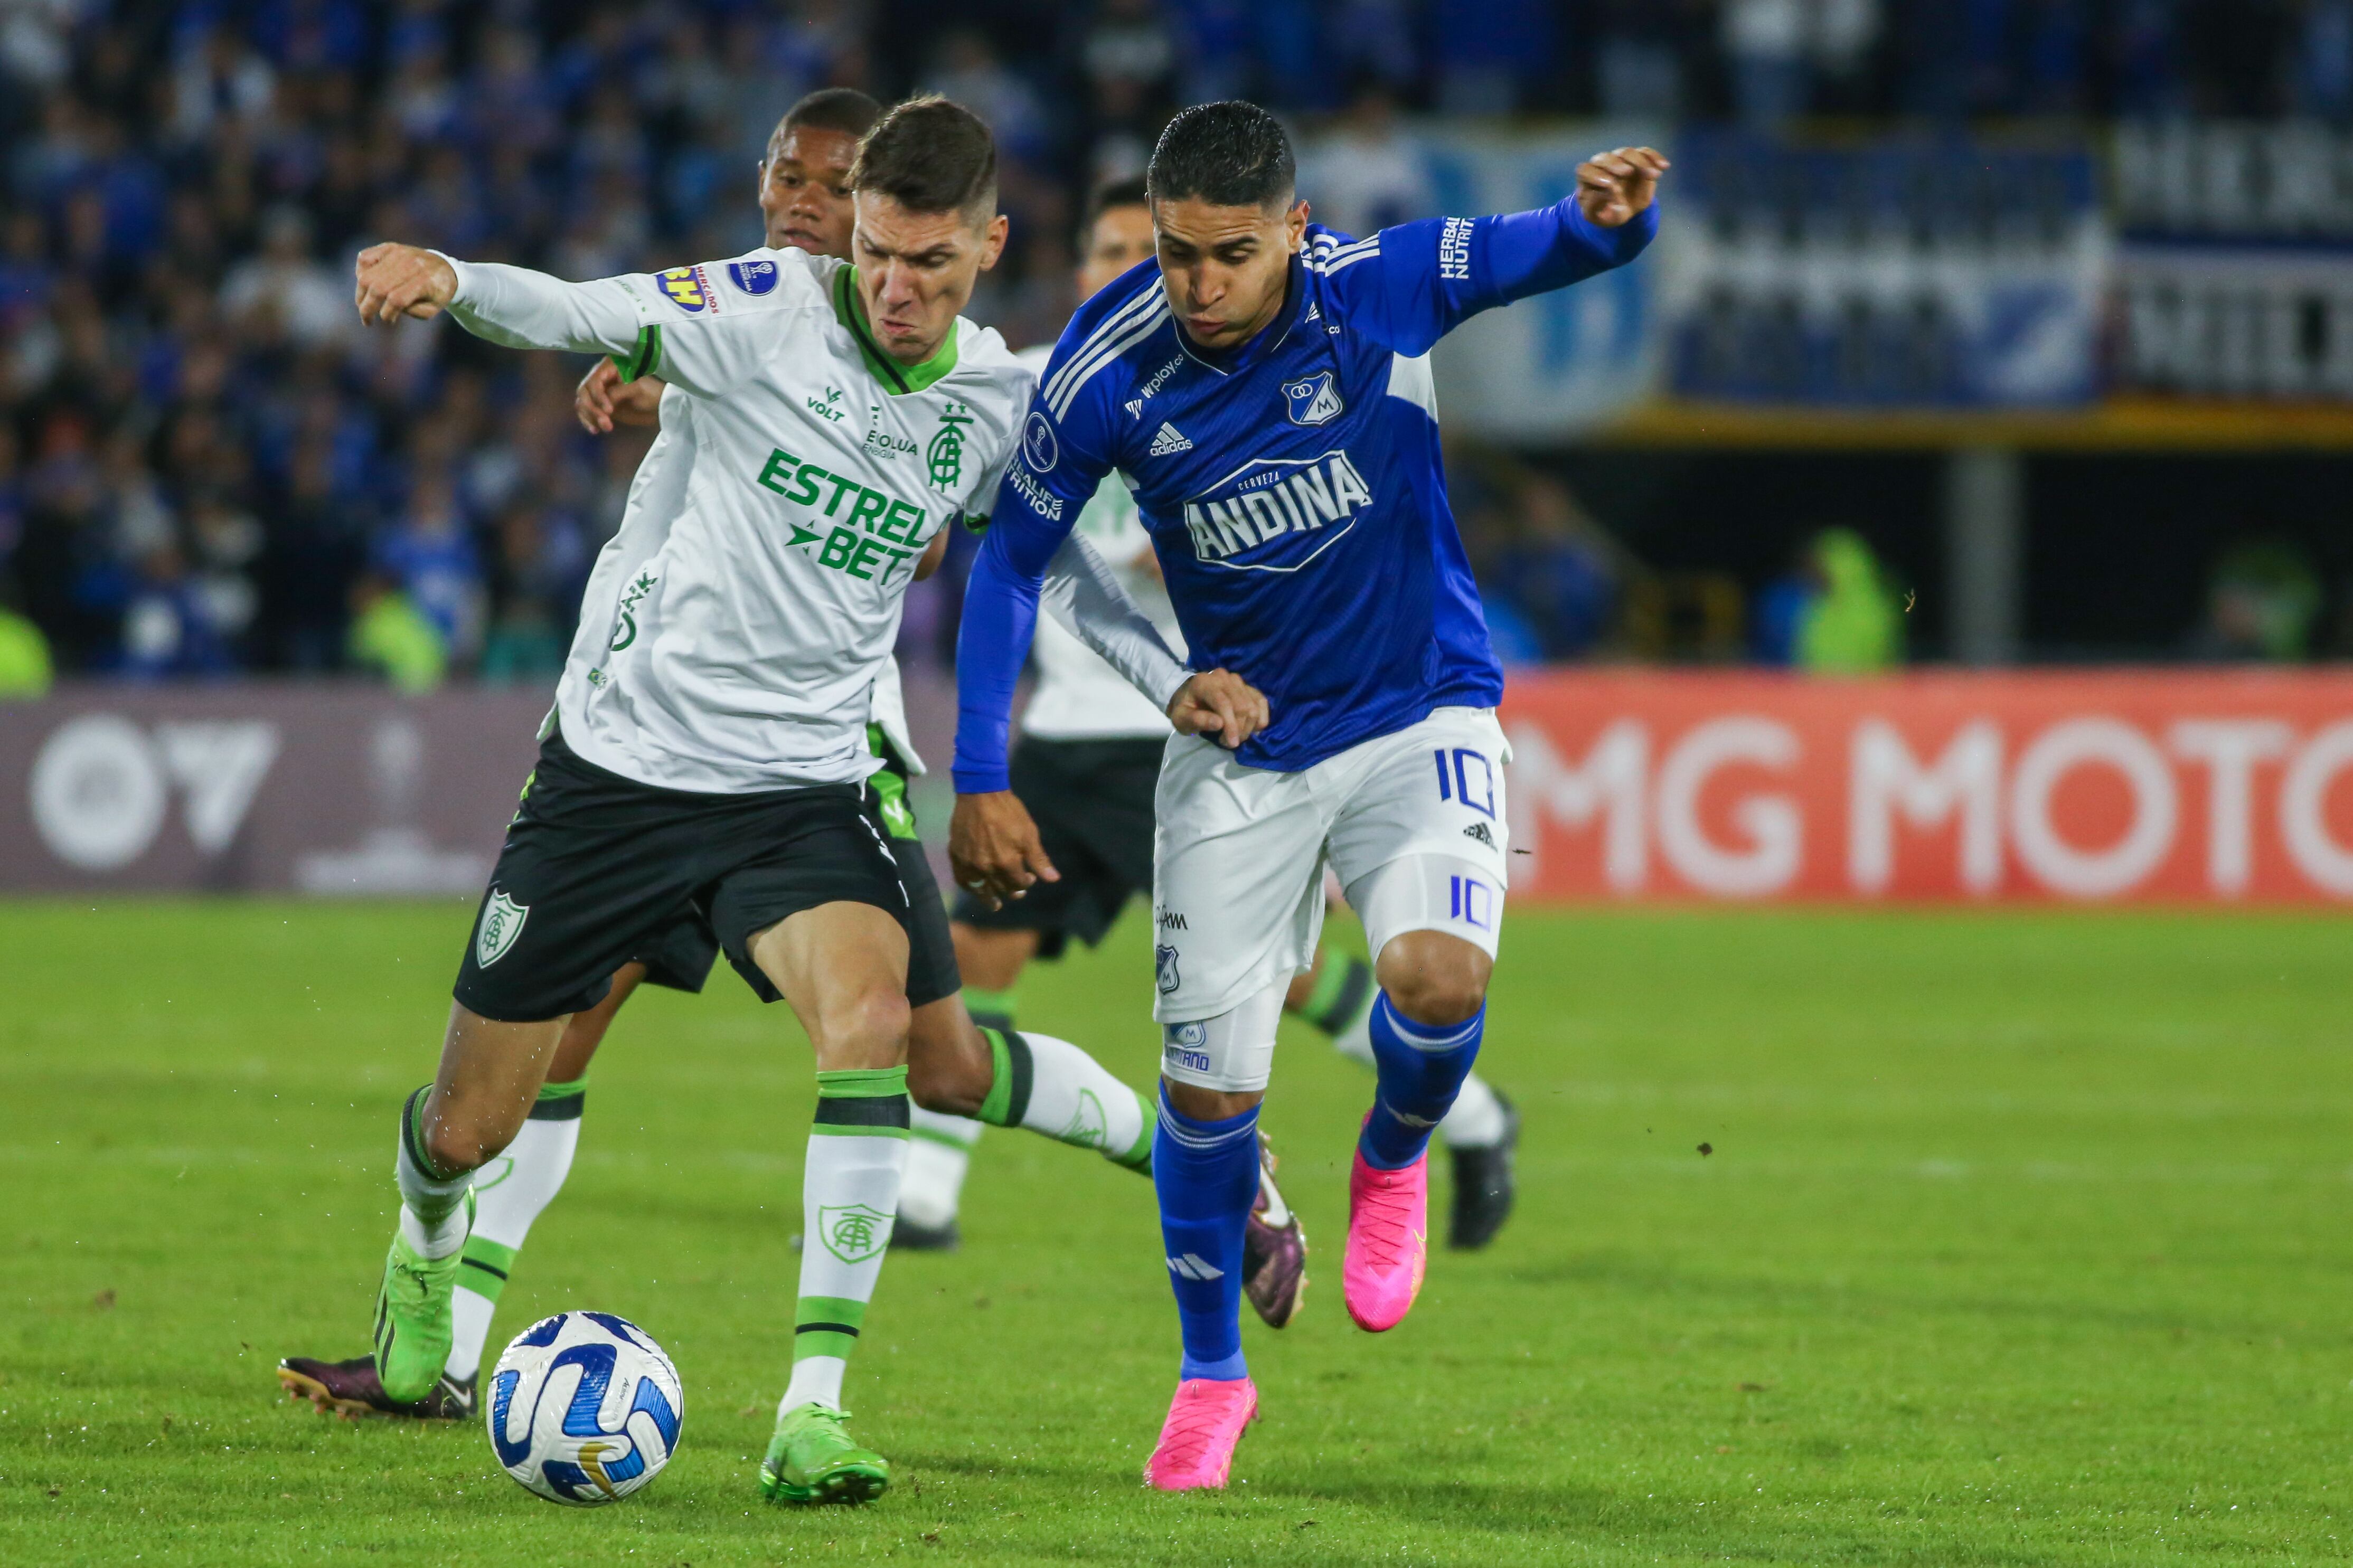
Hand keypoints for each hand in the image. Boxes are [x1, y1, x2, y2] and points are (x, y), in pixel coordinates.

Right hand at [353, 243, 457, 325]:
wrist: (445, 267)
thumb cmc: (438, 292)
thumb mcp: (432, 309)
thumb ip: (413, 312)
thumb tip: (388, 308)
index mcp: (424, 281)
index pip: (396, 300)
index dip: (387, 314)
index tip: (388, 321)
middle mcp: (409, 265)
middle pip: (378, 288)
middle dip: (367, 308)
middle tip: (367, 320)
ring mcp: (397, 253)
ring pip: (367, 275)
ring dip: (360, 294)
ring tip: (364, 305)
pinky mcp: (389, 247)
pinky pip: (363, 258)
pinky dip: (359, 273)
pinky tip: (365, 285)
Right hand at [575, 361, 664, 433]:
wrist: (659, 406)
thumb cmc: (651, 393)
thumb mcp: (636, 389)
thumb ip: (617, 393)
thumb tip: (601, 404)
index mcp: (609, 369)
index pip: (594, 381)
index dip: (598, 396)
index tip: (609, 411)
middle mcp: (600, 378)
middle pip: (584, 392)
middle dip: (592, 409)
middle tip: (606, 422)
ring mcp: (599, 393)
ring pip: (582, 403)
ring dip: (590, 416)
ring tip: (607, 427)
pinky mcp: (599, 406)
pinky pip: (586, 412)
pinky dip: (588, 420)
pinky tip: (595, 430)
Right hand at [949, 791, 1057, 909]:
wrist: (980, 792)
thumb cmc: (1009, 812)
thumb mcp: (1029, 834)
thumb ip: (1039, 859)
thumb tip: (1054, 879)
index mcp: (1007, 863)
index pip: (1018, 884)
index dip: (1026, 883)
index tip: (1030, 878)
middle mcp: (986, 867)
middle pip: (1000, 888)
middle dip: (1011, 891)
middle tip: (1017, 892)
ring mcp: (969, 863)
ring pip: (980, 889)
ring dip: (989, 898)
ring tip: (995, 904)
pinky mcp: (956, 856)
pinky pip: (962, 879)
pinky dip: (970, 887)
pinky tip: (976, 889)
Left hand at [1167, 668, 1268, 750]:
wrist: (1189, 695)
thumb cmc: (1184, 709)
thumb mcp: (1181, 719)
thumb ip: (1197, 720)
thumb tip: (1219, 723)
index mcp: (1204, 683)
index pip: (1224, 703)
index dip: (1231, 725)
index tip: (1232, 744)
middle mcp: (1223, 677)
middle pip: (1242, 706)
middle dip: (1240, 729)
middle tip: (1230, 743)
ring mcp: (1237, 680)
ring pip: (1253, 705)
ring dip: (1249, 726)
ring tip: (1236, 737)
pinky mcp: (1247, 686)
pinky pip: (1261, 701)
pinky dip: (1260, 718)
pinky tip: (1253, 730)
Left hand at [1575, 146, 1669, 228]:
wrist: (1622, 210)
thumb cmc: (1605, 213)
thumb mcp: (1597, 217)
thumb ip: (1593, 207)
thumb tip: (1601, 193)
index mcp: (1587, 178)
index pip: (1585, 170)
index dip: (1595, 176)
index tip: (1609, 185)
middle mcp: (1601, 165)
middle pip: (1606, 158)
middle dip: (1616, 164)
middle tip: (1628, 172)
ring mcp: (1619, 159)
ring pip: (1626, 152)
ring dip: (1640, 162)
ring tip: (1655, 175)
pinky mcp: (1636, 158)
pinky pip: (1644, 152)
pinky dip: (1654, 158)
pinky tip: (1664, 166)